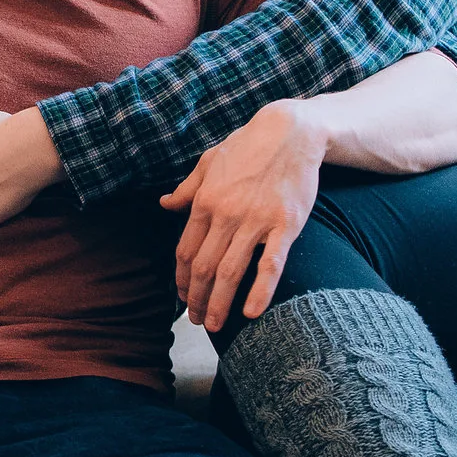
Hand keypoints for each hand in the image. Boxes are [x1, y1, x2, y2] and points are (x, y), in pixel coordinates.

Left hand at [159, 99, 325, 329]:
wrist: (291, 131)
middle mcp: (226, 214)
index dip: (181, 280)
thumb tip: (164, 204)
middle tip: (196, 321)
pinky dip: (260, 291)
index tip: (182, 298)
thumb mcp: (209, 161)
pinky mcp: (286, 225)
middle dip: (196, 299)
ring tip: (214, 326)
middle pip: (203, 268)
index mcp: (205, 201)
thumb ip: (187, 188)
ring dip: (219, 303)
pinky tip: (251, 313)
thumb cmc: (249, 146)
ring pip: (230, 272)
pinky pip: (270, 265)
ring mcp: (256, 221)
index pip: (185, 252)